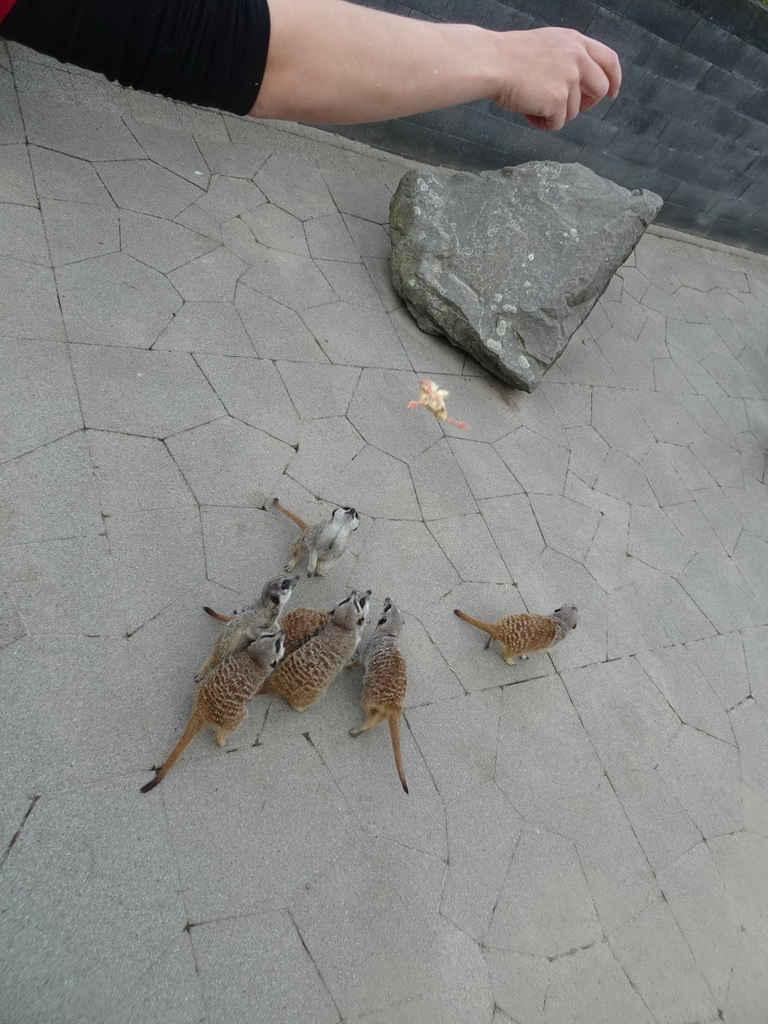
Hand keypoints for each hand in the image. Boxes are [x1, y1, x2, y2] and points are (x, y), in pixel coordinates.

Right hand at [491, 27, 620, 131]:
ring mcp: (569, 79)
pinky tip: (529, 113)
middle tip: (566, 109)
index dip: (614, 78)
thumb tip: (576, 82)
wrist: (492, 63)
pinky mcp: (558, 100)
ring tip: (533, 106)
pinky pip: (557, 123)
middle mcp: (577, 58)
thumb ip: (567, 58)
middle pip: (600, 89)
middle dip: (587, 104)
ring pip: (575, 111)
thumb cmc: (510, 56)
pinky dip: (543, 123)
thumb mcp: (548, 45)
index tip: (613, 91)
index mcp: (575, 42)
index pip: (609, 60)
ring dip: (555, 114)